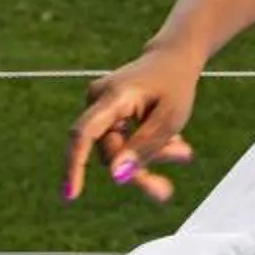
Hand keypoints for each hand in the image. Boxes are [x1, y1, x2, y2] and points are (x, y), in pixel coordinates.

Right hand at [65, 45, 203, 203]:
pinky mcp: (107, 118)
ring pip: (117, 152)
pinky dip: (145, 149)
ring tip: (184, 151)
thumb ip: (144, 147)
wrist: (173, 59)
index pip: (83, 133)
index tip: (71, 195)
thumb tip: (116, 177)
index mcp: (112, 96)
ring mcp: (99, 109)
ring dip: (150, 157)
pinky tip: (172, 143)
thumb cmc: (174, 85)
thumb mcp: (170, 118)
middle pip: (109, 152)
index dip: (74, 165)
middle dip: (141, 167)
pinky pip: (120, 145)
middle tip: (171, 183)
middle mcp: (97, 101)